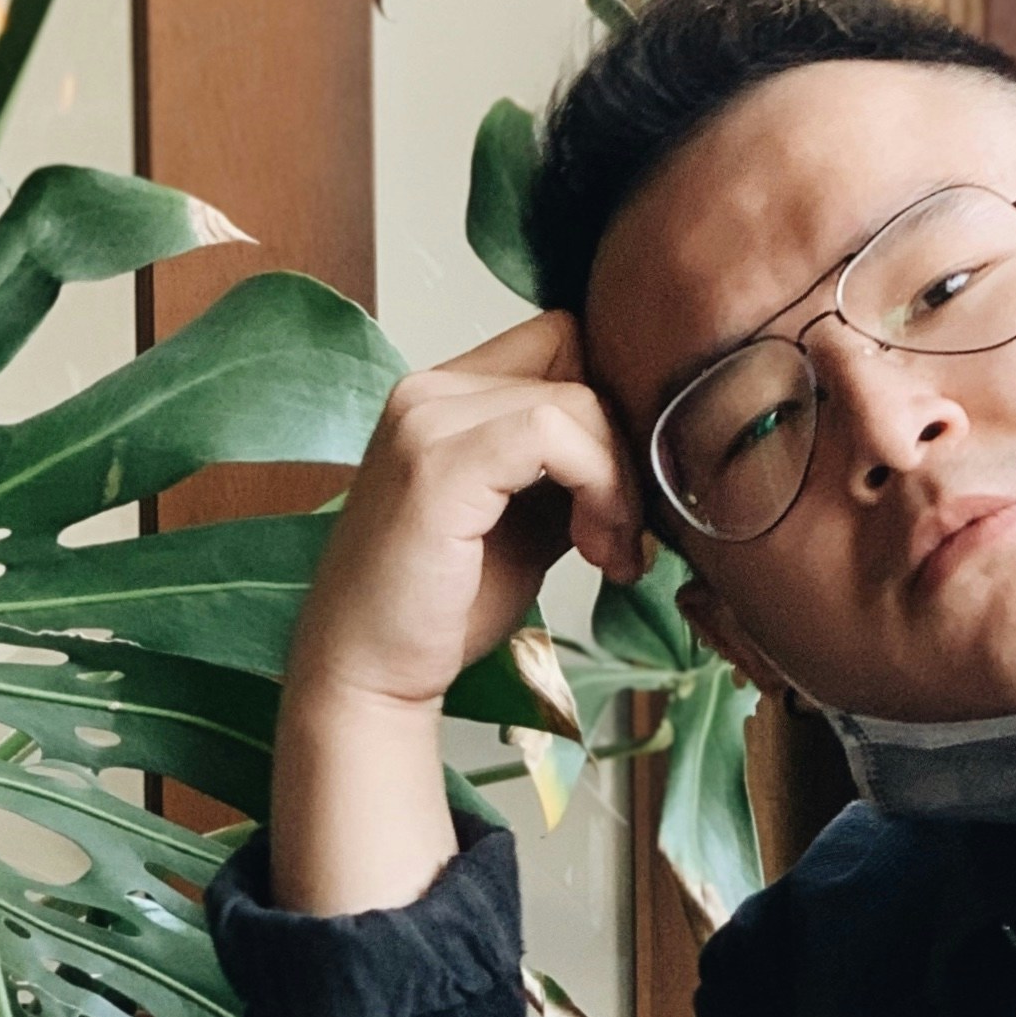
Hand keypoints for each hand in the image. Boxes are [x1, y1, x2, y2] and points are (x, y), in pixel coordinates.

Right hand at [288, 311, 651, 713]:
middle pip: (578, 358)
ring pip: (577, 398)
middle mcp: (426, 390)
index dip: (609, 402)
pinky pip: (554, 434)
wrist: (367, 677)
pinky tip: (596, 549)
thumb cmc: (442, 607)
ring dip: (617, 478)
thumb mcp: (526, 518)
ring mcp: (426, 421)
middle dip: (622, 440)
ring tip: (609, 551)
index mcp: (443, 393)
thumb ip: (571, 469)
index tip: (620, 486)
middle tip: (623, 529)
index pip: (561, 339)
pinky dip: (599, 486)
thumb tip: (649, 449)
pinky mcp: (437, 465)